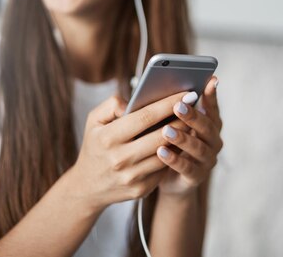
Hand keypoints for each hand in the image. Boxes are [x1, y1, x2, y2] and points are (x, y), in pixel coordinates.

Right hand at [68, 92, 189, 211]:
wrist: (87, 187)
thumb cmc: (95, 146)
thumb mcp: (94, 121)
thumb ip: (112, 104)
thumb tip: (135, 100)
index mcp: (109, 138)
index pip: (145, 117)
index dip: (168, 104)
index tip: (186, 93)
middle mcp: (120, 159)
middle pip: (161, 136)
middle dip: (182, 119)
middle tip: (195, 106)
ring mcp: (132, 177)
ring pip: (166, 154)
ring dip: (182, 137)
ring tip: (191, 122)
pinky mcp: (141, 189)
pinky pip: (163, 169)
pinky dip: (174, 155)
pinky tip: (181, 142)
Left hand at [156, 76, 222, 196]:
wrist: (168, 179)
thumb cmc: (167, 143)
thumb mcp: (166, 124)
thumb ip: (158, 110)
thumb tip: (129, 96)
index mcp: (209, 123)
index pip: (212, 107)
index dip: (211, 95)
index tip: (209, 81)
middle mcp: (213, 140)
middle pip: (207, 127)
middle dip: (193, 116)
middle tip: (177, 106)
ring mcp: (207, 159)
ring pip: (198, 148)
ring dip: (183, 138)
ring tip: (166, 130)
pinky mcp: (196, 177)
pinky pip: (187, 168)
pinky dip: (175, 159)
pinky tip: (161, 152)